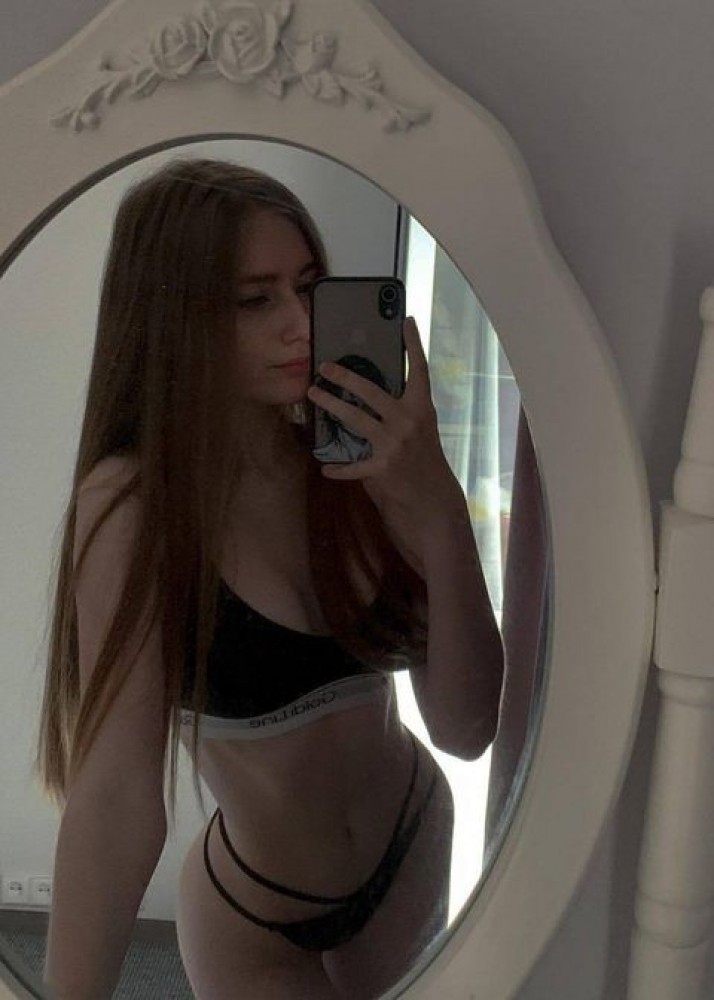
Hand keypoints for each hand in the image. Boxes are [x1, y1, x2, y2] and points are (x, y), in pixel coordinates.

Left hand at [306, 317, 466, 548]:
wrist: (434, 499)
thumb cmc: (424, 460)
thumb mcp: (420, 430)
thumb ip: (400, 413)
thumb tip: (369, 396)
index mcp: (422, 408)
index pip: (419, 371)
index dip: (414, 345)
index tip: (406, 320)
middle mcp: (409, 421)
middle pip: (371, 391)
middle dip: (345, 376)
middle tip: (325, 366)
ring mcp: (394, 443)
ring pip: (355, 418)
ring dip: (331, 405)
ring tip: (313, 394)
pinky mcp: (382, 467)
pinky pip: (353, 465)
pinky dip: (338, 468)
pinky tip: (325, 467)